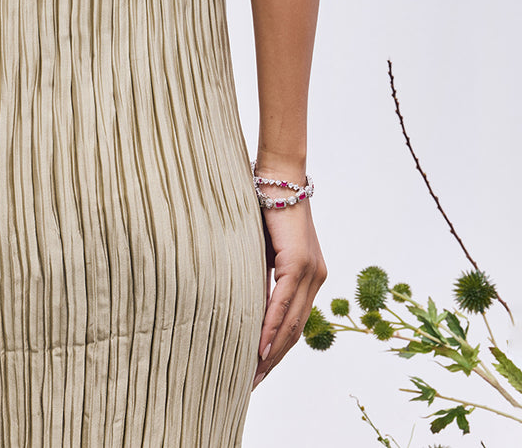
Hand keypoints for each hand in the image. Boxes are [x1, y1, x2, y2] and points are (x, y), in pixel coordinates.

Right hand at [252, 202, 326, 388]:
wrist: (278, 178)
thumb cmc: (266, 209)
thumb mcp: (263, 251)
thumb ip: (262, 277)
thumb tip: (246, 305)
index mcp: (310, 276)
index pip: (295, 323)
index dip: (278, 350)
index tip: (259, 371)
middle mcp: (316, 278)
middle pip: (295, 330)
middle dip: (274, 360)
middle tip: (253, 383)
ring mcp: (310, 271)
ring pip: (292, 322)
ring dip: (272, 351)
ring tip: (254, 374)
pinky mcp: (299, 262)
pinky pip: (283, 303)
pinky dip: (271, 327)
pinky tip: (260, 347)